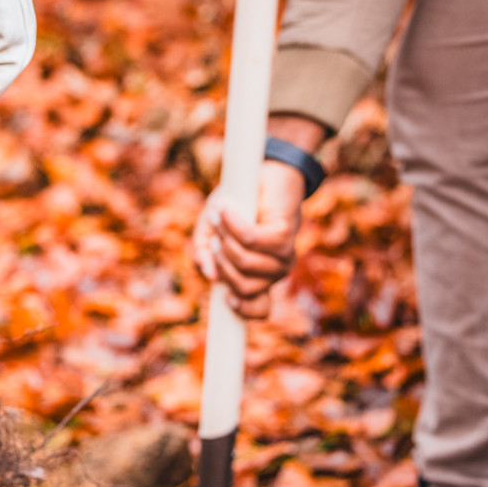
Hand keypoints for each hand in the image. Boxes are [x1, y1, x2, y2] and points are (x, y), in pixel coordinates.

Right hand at [192, 159, 304, 318]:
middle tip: (217, 236)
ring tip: (223, 217)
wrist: (262, 175)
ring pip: (246, 263)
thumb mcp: (210, 230)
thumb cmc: (236, 205)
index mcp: (259, 276)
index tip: (227, 300)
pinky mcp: (285, 236)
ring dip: (225, 237)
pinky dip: (233, 223)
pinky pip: (251, 239)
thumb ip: (202, 252)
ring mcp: (284, 256)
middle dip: (221, 261)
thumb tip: (209, 275)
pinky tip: (226, 210)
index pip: (259, 309)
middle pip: (244, 287)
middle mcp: (274, 272)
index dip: (244, 311)